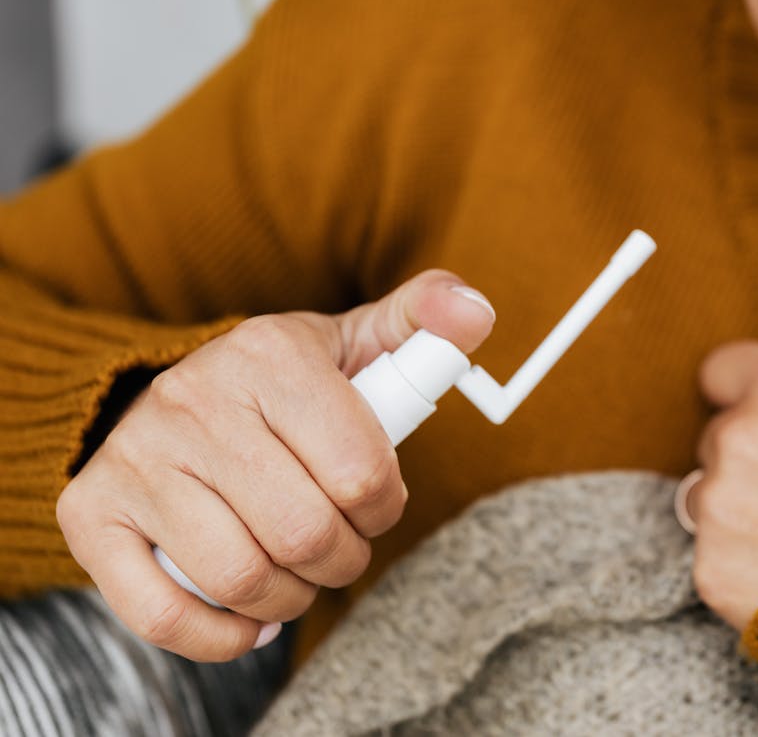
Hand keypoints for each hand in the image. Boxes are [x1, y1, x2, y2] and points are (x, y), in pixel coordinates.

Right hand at [56, 271, 495, 660]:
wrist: (160, 394)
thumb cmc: (282, 384)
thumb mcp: (354, 340)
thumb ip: (427, 318)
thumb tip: (477, 312)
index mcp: (268, 354)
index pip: (362, 472)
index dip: (385, 507)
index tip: (374, 501)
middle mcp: (193, 401)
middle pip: (305, 533)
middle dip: (343, 557)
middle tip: (340, 545)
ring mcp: (135, 460)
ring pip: (242, 578)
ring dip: (292, 596)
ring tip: (298, 571)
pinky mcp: (91, 516)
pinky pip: (162, 613)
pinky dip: (220, 634)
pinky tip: (250, 615)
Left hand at [686, 340, 757, 629]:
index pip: (725, 370)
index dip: (749, 392)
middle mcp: (742, 435)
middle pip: (718, 434)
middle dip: (753, 456)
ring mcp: (720, 504)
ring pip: (710, 495)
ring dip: (743, 510)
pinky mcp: (711, 568)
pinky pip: (715, 554)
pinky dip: (745, 565)